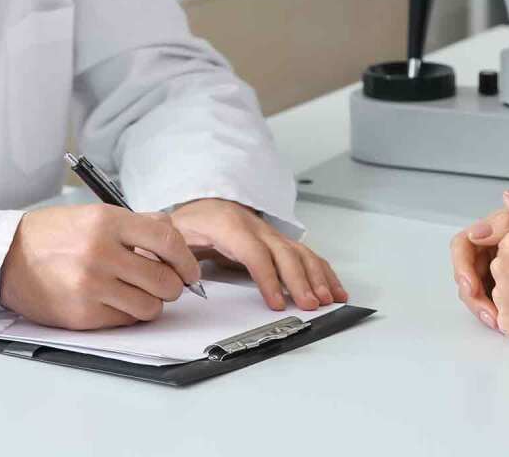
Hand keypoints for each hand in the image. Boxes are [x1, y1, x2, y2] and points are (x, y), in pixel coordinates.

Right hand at [0, 203, 201, 329]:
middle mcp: (101, 253)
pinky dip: (129, 314)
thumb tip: (175, 237)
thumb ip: (137, 223)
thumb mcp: (95, 215)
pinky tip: (116, 301)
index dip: (187, 260)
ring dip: (152, 303)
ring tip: (139, 293)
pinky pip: (126, 320)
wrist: (8, 257)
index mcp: (108, 222)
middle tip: (167, 284)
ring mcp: (91, 286)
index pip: (168, 241)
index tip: (191, 270)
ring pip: (150, 307)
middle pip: (165, 280)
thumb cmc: (54, 234)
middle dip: (174, 286)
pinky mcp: (82, 315)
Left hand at [169, 198, 348, 311]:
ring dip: (317, 277)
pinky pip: (307, 255)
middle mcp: (257, 228)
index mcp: (230, 226)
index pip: (254, 253)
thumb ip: (174, 252)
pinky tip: (334, 288)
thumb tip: (175, 272)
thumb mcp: (176, 233)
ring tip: (327, 299)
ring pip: (301, 254)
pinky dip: (324, 272)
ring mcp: (272, 235)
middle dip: (300, 281)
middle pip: (284, 254)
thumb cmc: (194, 222)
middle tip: (310, 304)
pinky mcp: (281, 243)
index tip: (277, 302)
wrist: (206, 203)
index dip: (268, 279)